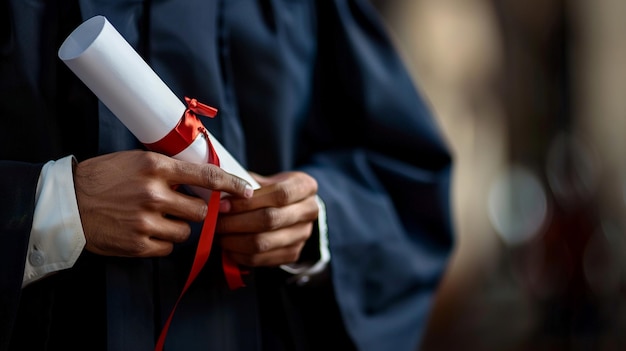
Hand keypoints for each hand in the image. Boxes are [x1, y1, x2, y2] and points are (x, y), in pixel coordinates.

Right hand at [74, 150, 252, 256]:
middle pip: (201, 211)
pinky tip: (146, 231)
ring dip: (179, 228)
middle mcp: (153, 193)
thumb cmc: (104, 178)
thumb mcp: (136, 161)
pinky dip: (163, 242)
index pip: (206, 176)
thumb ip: (169, 170)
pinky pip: (169, 248)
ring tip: (157, 219)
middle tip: (183, 208)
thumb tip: (203, 180)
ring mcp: (145, 221)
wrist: (68, 203)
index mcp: (155, 167)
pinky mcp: (138, 244)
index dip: (231, 185)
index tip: (247, 190)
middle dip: (197, 212)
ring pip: (187, 232)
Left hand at [216, 171, 318, 266]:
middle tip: (215, 222)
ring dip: (234, 241)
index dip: (248, 201)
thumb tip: (219, 192)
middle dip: (236, 222)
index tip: (223, 205)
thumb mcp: (265, 179)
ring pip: (263, 243)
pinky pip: (261, 259)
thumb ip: (246, 183)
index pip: (279, 194)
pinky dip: (239, 255)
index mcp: (305, 186)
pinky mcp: (293, 253)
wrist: (290, 208)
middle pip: (270, 220)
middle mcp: (310, 211)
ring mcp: (303, 235)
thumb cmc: (271, 190)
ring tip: (218, 235)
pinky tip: (227, 247)